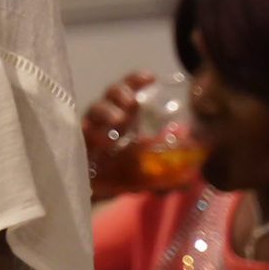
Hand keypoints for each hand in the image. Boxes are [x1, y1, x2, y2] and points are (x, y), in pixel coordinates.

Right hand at [82, 70, 155, 200]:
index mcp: (123, 116)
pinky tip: (100, 138)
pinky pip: (80, 134)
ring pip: (93, 110)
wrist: (97, 192)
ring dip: (106, 111)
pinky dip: (90, 133)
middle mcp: (106, 119)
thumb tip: (190, 166)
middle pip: (109, 95)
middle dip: (120, 93)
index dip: (135, 80)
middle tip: (132, 103)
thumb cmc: (121, 172)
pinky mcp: (78, 146)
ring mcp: (90, 130)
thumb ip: (167, 162)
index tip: (150, 77)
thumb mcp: (148, 166)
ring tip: (119, 119)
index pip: (128, 90)